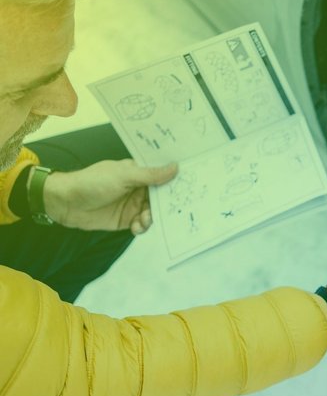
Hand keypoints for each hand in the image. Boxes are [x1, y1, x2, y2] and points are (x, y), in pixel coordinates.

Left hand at [42, 159, 177, 233]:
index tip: (191, 186)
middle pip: (161, 197)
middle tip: (174, 210)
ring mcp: (133, 205)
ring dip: (152, 217)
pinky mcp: (126, 220)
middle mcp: (139, 188)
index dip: (175, 181)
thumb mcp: (124, 176)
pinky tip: (136, 227)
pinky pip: (141, 224)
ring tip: (144, 219)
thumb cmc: (92, 182)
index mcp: (139, 173)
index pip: (162, 176)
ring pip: (153, 212)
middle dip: (167, 204)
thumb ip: (150, 175)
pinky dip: (142, 227)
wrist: (65, 203)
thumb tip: (175, 167)